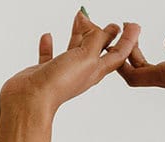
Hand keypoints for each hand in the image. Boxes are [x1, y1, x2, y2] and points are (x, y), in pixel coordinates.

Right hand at [0, 9, 139, 112]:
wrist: (31, 100)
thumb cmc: (59, 84)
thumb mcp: (86, 57)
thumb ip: (95, 40)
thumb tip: (96, 26)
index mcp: (96, 70)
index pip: (118, 53)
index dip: (128, 40)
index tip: (134, 26)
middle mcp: (81, 71)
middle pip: (97, 49)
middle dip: (105, 35)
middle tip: (113, 23)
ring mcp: (62, 71)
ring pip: (74, 49)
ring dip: (79, 34)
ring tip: (80, 18)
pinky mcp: (44, 72)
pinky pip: (49, 56)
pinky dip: (49, 46)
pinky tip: (48, 36)